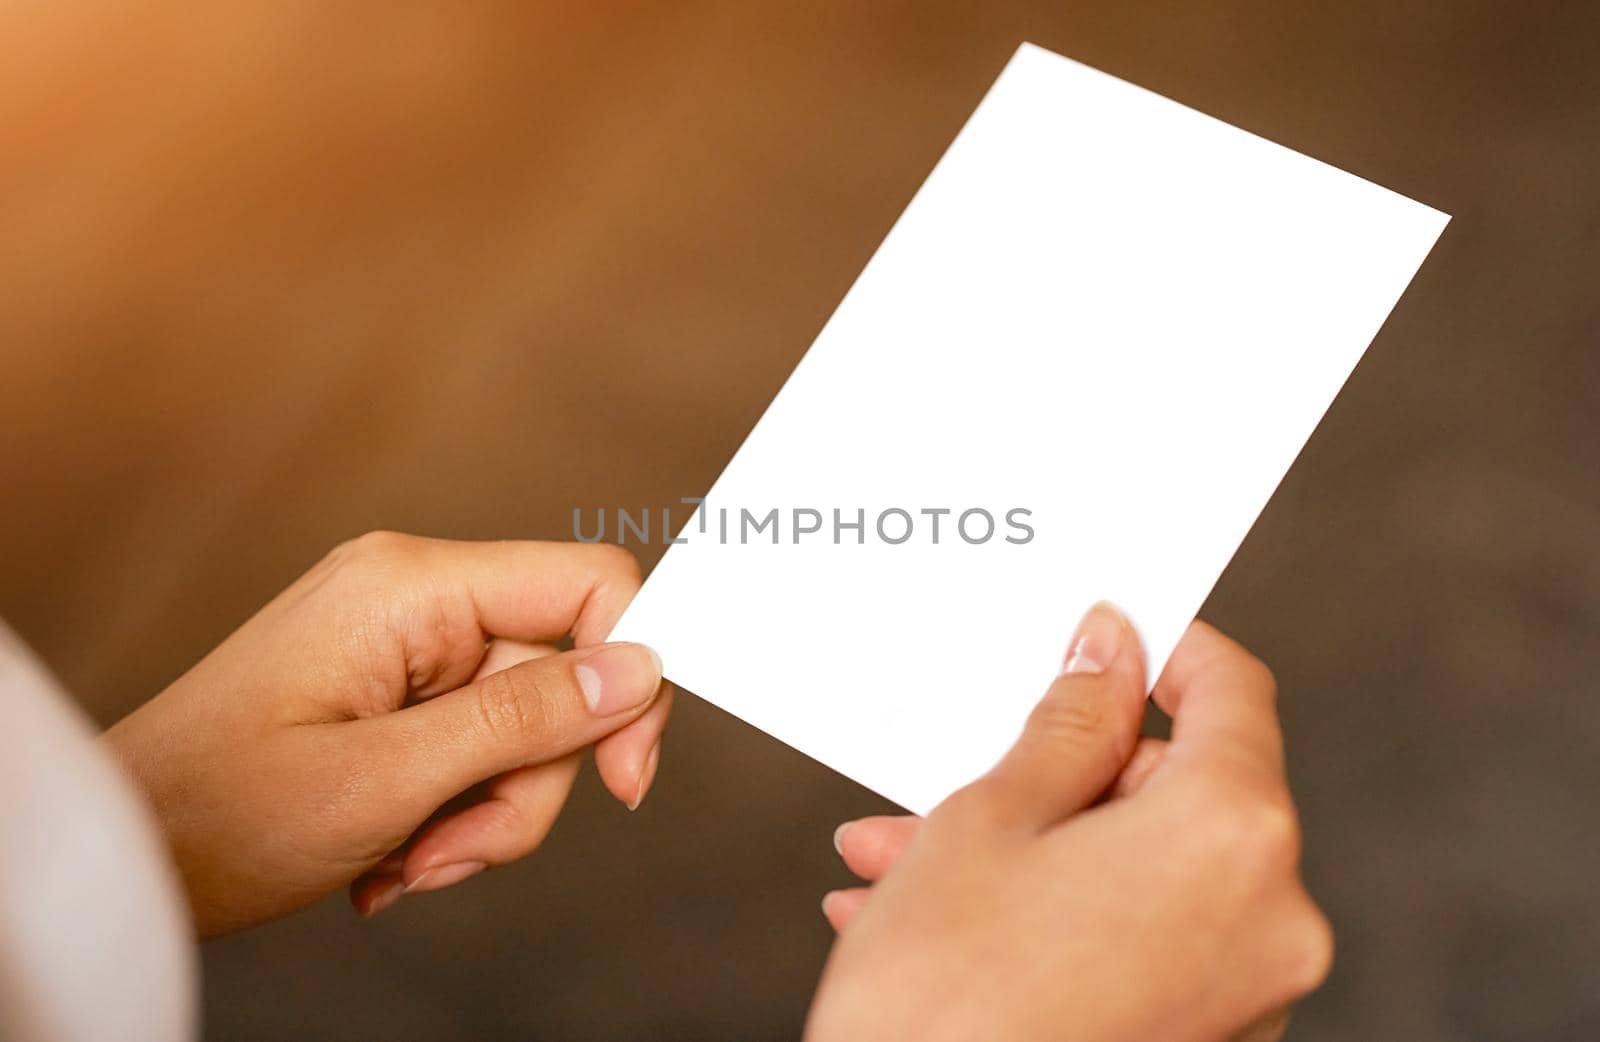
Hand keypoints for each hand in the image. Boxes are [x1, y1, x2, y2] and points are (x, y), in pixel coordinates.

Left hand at [104, 533, 668, 937]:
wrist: (133, 851)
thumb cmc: (223, 813)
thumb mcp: (390, 780)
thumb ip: (524, 720)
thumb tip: (640, 670)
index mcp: (412, 587)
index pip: (588, 584)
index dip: (631, 676)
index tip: (624, 783)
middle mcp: (415, 595)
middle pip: (556, 680)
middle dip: (522, 785)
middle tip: (449, 854)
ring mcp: (403, 639)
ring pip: (520, 727)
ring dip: (482, 813)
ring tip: (406, 864)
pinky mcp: (394, 683)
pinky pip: (474, 742)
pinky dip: (452, 809)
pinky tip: (390, 851)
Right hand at [806, 607, 1330, 1041]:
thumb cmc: (943, 1001)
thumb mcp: (989, 823)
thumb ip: (1068, 725)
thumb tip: (1108, 654)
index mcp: (1234, 838)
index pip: (1233, 694)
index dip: (1165, 649)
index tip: (1108, 636)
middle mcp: (1271, 924)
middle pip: (1173, 795)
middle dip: (1051, 780)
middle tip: (945, 781)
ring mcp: (1245, 1001)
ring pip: (1139, 877)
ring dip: (1030, 857)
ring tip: (902, 865)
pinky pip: (1139, 948)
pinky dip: (1057, 923)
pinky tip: (946, 923)